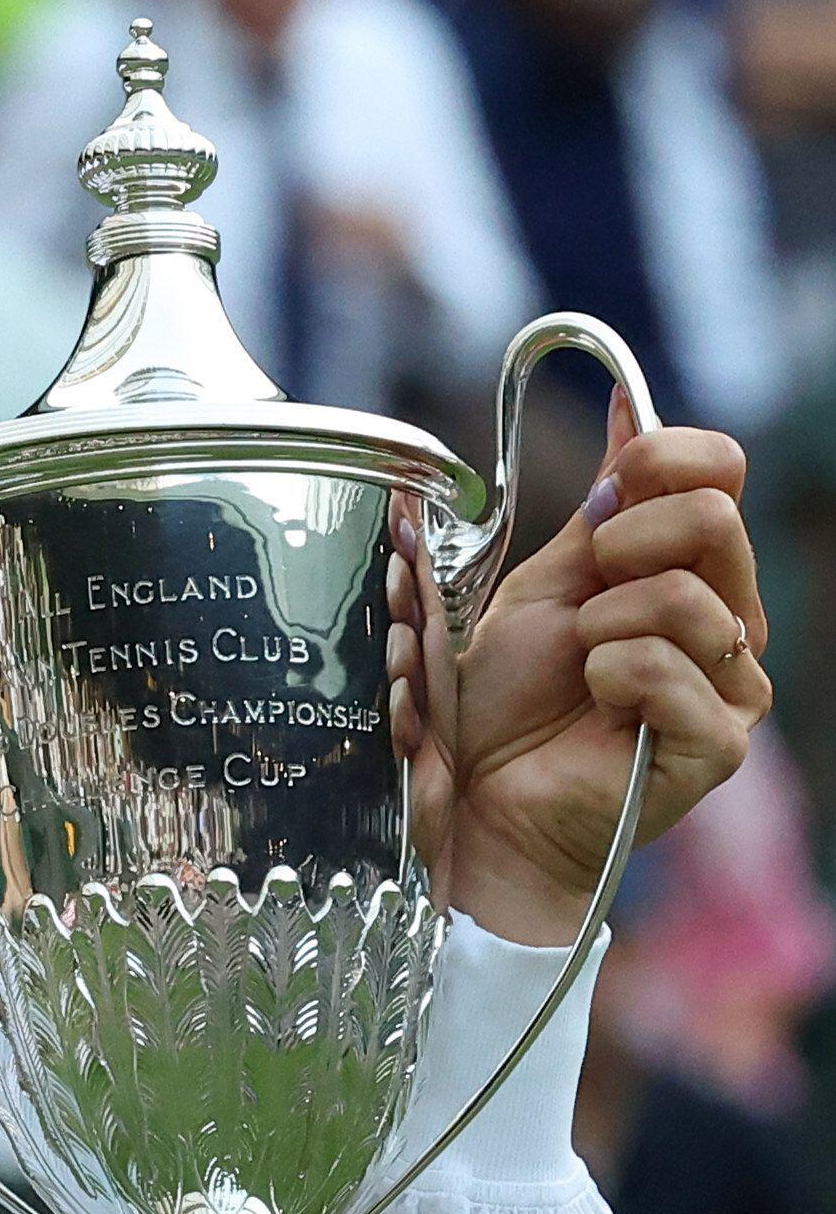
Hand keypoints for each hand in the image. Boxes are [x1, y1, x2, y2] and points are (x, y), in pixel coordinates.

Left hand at [446, 411, 766, 945]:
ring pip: (687, 597)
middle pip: (716, 519)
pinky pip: (667, 668)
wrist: (481, 808)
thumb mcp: (537, 588)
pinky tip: (595, 708)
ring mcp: (732, 684)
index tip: (609, 485)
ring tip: (580, 668)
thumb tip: (630, 405)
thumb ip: (594, 511)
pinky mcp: (718, 744)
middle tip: (584, 595)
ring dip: (602, 625)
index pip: (721, 472)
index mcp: (689, 571)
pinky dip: (608, 677)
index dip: (663, 456)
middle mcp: (728, 620)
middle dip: (622, 543)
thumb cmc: (502, 707)